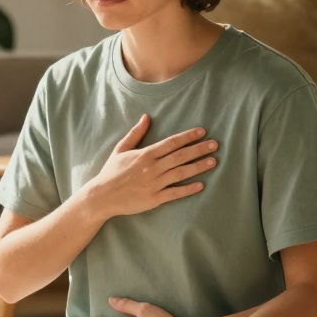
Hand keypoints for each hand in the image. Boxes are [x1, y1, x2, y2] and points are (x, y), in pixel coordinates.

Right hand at [82, 117, 218, 219]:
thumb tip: (146, 117)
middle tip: (215, 144)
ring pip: (181, 173)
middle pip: (181, 156)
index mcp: (145, 154)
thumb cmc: (111, 172)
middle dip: (199, 149)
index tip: (202, 132)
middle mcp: (152, 168)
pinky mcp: (154, 199)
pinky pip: (175, 193)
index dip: (188, 136)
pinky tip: (201, 185)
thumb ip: (135, 133)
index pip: (172, 142)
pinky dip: (188, 189)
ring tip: (213, 161)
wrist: (102, 196)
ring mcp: (154, 184)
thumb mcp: (120, 149)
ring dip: (198, 166)